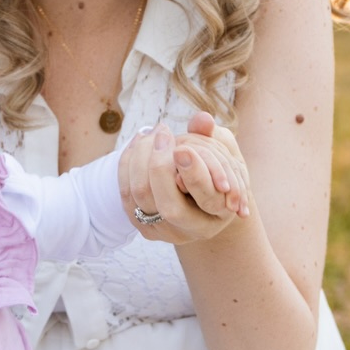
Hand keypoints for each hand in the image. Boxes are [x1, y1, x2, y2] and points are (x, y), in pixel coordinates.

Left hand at [120, 114, 250, 244]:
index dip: (194, 172)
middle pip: (168, 204)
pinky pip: (125, 192)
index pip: (205, 198)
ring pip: (140, 195)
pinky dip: (127, 163)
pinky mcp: (138, 222)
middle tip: (164, 131)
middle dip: (161, 164)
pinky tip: (137, 141)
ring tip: (149, 132)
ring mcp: (160, 230)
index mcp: (217, 216)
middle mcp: (188, 230)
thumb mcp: (224, 155)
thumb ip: (214, 137)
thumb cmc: (216, 173)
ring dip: (140, 157)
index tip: (183, 147)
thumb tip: (203, 118)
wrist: (198, 204)